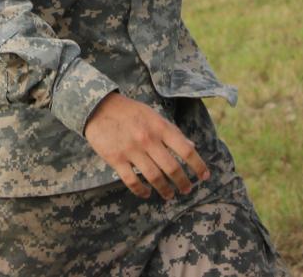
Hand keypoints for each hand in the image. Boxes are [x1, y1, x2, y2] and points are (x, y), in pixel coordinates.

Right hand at [83, 93, 209, 199]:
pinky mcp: (116, 159)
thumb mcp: (153, 115)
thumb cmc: (130, 111)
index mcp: (160, 127)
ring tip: (169, 195)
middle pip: (172, 168)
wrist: (98, 107)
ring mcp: (131, 150)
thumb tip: (192, 145)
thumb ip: (172, 131)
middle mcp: (148, 139)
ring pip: (154, 177)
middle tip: (187, 190)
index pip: (186, 150)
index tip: (204, 176)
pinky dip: (141, 191)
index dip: (198, 165)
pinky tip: (146, 193)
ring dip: (165, 190)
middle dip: (183, 182)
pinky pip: (132, 181)